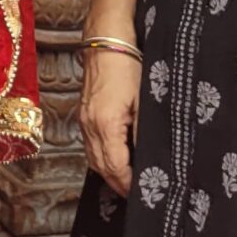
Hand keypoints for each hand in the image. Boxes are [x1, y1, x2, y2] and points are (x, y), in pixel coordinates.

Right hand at [79, 45, 141, 195]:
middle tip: (138, 195)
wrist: (107, 41)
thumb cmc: (128, 66)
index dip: (129, 184)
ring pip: (93, 158)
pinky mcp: (84, 114)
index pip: (116, 167)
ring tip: (128, 182)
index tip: (144, 194)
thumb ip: (145, 131)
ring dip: (109, 173)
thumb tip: (152, 157)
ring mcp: (84, 120)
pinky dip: (102, 158)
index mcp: (106, 124)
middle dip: (118, 184)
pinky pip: (90, 146)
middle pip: (101, 167)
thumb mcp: (145, 101)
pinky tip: (116, 159)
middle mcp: (90, 126)